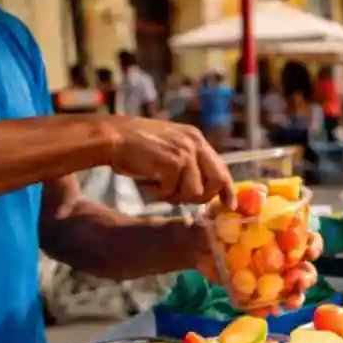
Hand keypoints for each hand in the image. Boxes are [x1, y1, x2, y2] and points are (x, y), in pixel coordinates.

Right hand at [107, 118, 232, 205]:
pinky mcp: (173, 163)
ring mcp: (185, 152)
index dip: (227, 189)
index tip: (230, 205)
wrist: (113, 137)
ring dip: (175, 195)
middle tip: (179, 197)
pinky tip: (148, 181)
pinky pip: (172, 192)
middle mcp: (194, 143)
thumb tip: (203, 191)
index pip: (221, 167)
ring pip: (194, 193)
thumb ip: (188, 164)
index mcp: (195, 138)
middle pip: (216, 182)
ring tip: (157, 184)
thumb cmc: (136, 148)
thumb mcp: (169, 149)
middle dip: (201, 197)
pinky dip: (159, 193)